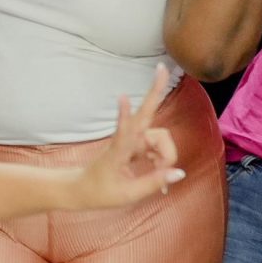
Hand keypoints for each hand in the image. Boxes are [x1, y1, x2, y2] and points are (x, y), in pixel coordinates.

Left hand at [64, 66, 184, 208]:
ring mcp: (130, 139)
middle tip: (162, 68)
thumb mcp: (128, 195)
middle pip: (147, 116)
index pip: (124, 131)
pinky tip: (158, 168)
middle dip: (155, 91)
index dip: (124, 115)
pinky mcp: (134, 142)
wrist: (81, 189)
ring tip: (160, 174)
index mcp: (118, 152)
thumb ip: (154, 182)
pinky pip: (157, 143)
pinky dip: (162, 156)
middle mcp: (125, 139)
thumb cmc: (100, 192)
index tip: (122, 97)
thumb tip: (180, 172)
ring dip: (165, 154)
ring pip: (160, 137)